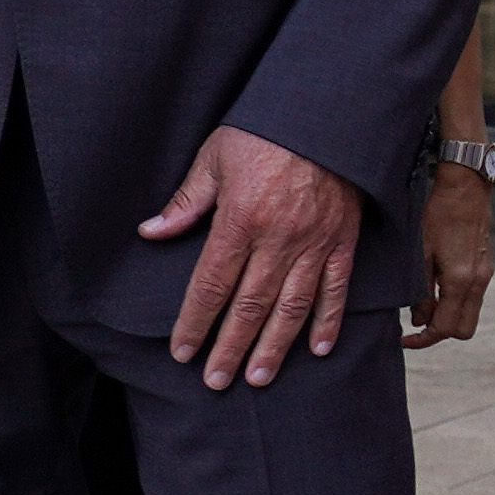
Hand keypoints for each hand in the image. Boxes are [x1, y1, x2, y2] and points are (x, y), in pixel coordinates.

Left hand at [144, 127, 361, 388]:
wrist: (327, 113)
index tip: (182, 351)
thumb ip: (187, 201)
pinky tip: (316, 349)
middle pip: (249, 306)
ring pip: (292, 307)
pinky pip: (336, 288)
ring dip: (273, 347)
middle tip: (216, 381)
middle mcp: (278, 239)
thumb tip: (151, 232)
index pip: (211, 285)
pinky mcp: (343, 240)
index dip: (194, 322)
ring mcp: (315, 243)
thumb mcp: (215, 157)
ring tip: (258, 377)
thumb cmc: (266, 130)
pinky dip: (327, 321)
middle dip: (229, 348)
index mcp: (240, 220)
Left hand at [404, 167, 494, 348]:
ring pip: (469, 315)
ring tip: (423, 303)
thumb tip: (418, 320)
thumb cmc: (438, 215)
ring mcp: (484, 276)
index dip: (424, 340)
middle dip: (440, 333)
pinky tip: (436, 287)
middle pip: (464, 330)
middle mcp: (477, 283)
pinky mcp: (484, 268)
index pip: (445, 328)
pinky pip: (472, 299)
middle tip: (416, 324)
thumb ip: (420, 291)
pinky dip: (454, 303)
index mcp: (460, 281)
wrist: (466, 190)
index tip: (404, 338)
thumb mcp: (420, 253)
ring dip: (447, 317)